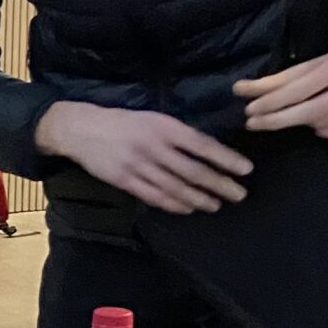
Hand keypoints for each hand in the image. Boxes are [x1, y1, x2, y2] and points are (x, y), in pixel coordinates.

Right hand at [36, 101, 251, 214]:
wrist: (82, 129)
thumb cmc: (123, 123)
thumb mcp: (153, 119)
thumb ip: (177, 135)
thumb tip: (209, 152)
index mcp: (164, 127)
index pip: (202, 145)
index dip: (226, 159)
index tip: (246, 169)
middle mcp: (153, 146)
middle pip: (193, 171)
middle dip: (220, 184)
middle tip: (239, 194)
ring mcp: (139, 166)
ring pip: (176, 188)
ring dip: (200, 198)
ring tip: (217, 205)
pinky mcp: (125, 181)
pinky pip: (155, 197)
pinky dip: (175, 205)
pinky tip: (189, 208)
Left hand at [235, 29, 327, 137]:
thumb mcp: (309, 65)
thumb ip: (276, 80)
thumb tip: (239, 90)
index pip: (299, 89)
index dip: (272, 102)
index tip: (249, 110)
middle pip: (308, 111)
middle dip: (276, 119)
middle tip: (251, 123)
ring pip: (319, 123)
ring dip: (299, 121)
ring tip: (293, 111)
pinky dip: (320, 127)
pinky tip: (320, 117)